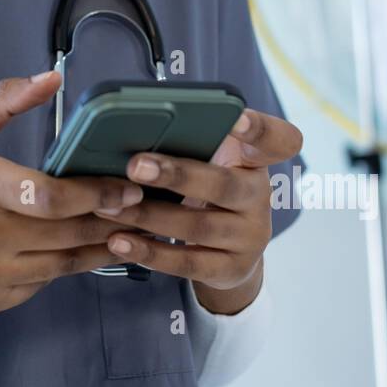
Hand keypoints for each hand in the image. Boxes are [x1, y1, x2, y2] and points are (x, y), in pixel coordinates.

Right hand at [0, 71, 143, 317]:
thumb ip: (4, 101)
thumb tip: (54, 78)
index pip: (49, 196)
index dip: (96, 194)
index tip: (128, 188)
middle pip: (65, 232)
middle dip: (111, 221)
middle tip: (146, 209)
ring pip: (61, 265)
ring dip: (99, 248)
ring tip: (129, 232)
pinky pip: (40, 284)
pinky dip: (63, 267)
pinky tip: (84, 250)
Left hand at [94, 107, 303, 298]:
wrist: (229, 248)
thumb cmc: (206, 187)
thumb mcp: (209, 161)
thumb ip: (189, 143)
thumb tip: (126, 128)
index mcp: (255, 160)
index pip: (277, 140)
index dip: (259, 129)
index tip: (237, 118)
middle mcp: (260, 197)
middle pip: (225, 185)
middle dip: (177, 175)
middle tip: (134, 165)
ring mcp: (250, 237)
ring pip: (198, 226)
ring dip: (149, 216)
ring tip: (108, 206)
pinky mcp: (231, 269)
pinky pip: (188, 263)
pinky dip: (150, 252)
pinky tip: (119, 241)